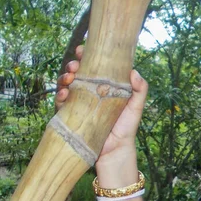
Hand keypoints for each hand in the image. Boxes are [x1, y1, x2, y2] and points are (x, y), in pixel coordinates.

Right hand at [55, 45, 147, 165]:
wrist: (115, 150)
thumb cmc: (127, 127)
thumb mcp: (136, 106)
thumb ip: (140, 89)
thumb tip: (134, 71)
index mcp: (104, 87)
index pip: (92, 67)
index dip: (86, 56)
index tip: (82, 50)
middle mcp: (89, 93)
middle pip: (76, 73)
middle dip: (73, 66)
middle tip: (75, 65)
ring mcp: (79, 104)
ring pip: (66, 85)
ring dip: (64, 78)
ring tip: (69, 78)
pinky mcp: (70, 116)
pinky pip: (60, 103)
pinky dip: (60, 96)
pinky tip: (64, 94)